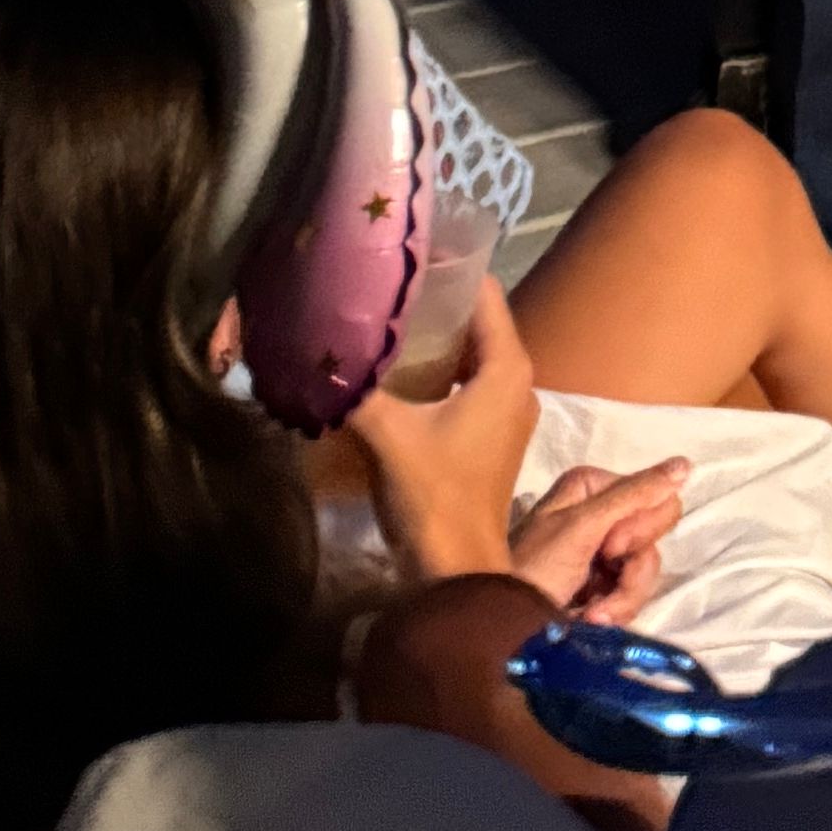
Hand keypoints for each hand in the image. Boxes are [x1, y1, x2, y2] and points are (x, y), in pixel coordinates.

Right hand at [339, 282, 542, 581]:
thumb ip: (356, 391)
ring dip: (433, 345)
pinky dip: (437, 377)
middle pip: (477, 323)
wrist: (456, 574)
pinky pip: (466, 388)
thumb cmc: (433, 494)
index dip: (448, 270)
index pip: (484, 292)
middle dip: (434, 307)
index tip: (405, 256)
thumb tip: (314, 355)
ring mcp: (507, 413)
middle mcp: (517, 381)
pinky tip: (394, 380)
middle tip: (382, 292)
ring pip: (470, 358)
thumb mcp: (389, 434)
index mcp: (507, 365)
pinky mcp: (490, 440)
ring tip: (381, 329)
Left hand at [510, 457, 691, 625]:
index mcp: (594, 488)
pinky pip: (631, 596)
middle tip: (597, 587)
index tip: (608, 549)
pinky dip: (613, 613)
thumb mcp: (580, 528)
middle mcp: (600, 515)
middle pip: (653, 538)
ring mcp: (600, 555)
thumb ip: (632, 495)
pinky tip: (589, 622)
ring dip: (621, 600)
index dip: (638, 530)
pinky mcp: (598, 590)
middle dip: (630, 572)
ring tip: (591, 617)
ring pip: (645, 572)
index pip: (657, 500)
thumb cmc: (533, 570)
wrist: (500, 631)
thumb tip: (686, 464)